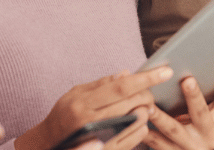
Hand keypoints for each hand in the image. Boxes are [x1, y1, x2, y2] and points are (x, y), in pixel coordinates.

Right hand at [15, 68, 171, 149]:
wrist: (48, 144)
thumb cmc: (64, 115)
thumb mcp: (76, 94)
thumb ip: (101, 84)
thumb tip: (126, 73)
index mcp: (83, 102)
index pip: (121, 86)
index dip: (146, 77)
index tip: (165, 70)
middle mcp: (90, 120)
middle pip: (131, 102)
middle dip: (148, 94)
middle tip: (152, 92)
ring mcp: (97, 138)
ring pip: (135, 119)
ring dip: (146, 110)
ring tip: (144, 106)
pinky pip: (133, 138)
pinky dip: (142, 127)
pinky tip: (139, 121)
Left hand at [144, 62, 213, 149]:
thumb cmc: (189, 129)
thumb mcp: (201, 115)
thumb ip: (200, 94)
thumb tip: (195, 57)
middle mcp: (207, 136)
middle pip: (201, 113)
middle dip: (194, 97)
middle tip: (187, 80)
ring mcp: (189, 148)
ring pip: (174, 130)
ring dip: (161, 118)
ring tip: (150, 105)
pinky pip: (156, 144)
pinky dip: (144, 133)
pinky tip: (134, 123)